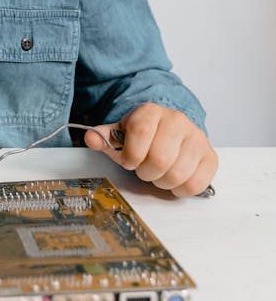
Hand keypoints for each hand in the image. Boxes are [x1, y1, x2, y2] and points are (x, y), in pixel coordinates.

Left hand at [85, 103, 217, 197]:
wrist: (171, 130)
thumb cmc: (145, 135)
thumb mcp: (122, 132)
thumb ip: (105, 137)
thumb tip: (91, 138)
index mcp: (151, 111)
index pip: (140, 134)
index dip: (131, 155)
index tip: (128, 161)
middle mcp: (177, 120)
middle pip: (159, 159)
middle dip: (146, 172)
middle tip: (144, 170)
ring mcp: (196, 138)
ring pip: (177, 174)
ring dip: (162, 182)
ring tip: (159, 173)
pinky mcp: (210, 156)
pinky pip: (195, 183)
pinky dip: (180, 189)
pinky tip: (174, 179)